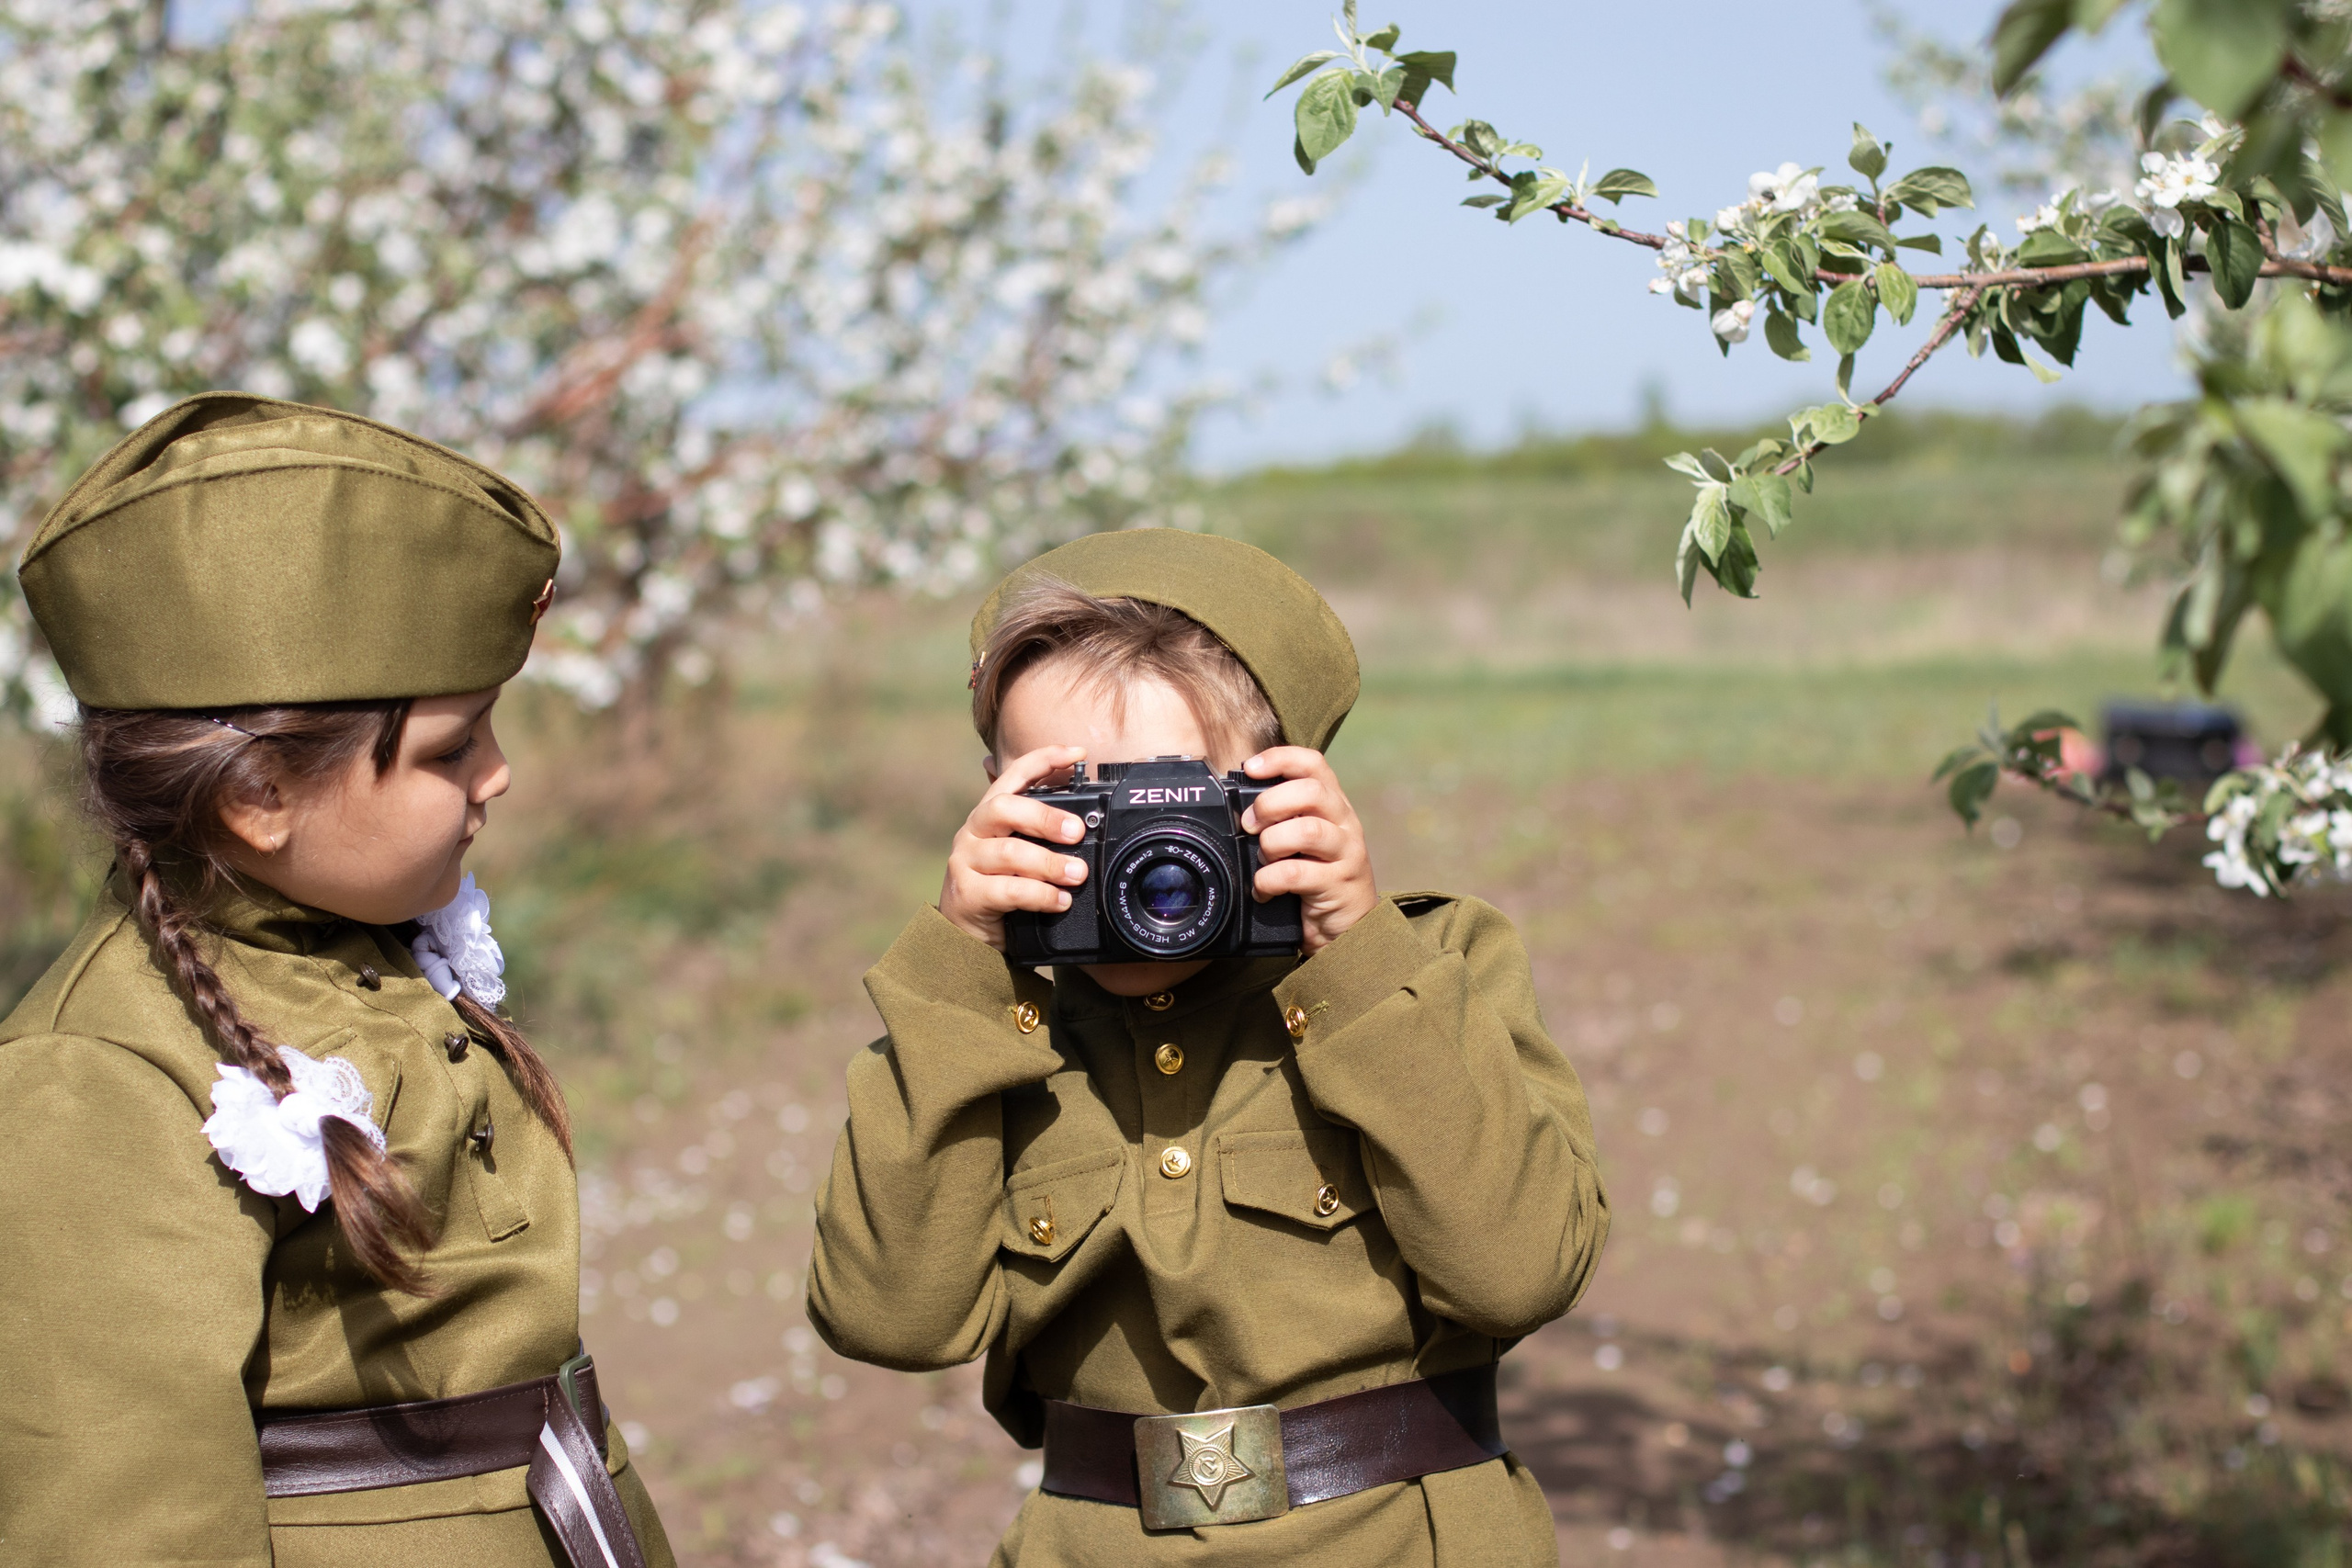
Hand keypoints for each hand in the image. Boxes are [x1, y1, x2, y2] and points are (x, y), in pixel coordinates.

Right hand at [939, 746, 1090, 950]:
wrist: (966, 934)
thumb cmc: (1000, 887)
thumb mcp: (1021, 855)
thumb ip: (1042, 837)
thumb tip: (1088, 826)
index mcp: (990, 814)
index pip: (1013, 775)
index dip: (1044, 759)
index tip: (1077, 754)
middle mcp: (974, 831)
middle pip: (1005, 808)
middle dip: (1045, 817)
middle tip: (1078, 832)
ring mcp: (966, 862)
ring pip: (1009, 853)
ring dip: (1049, 863)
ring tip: (1076, 875)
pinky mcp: (967, 894)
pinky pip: (1008, 890)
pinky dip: (1040, 895)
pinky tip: (1060, 901)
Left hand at [1241, 747, 1376, 953]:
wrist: (1348, 929)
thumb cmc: (1316, 878)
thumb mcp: (1300, 842)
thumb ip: (1281, 819)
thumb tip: (1237, 806)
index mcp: (1332, 805)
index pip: (1313, 764)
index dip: (1281, 758)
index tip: (1250, 767)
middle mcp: (1344, 823)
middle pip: (1311, 792)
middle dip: (1271, 804)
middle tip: (1250, 825)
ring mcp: (1346, 853)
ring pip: (1307, 830)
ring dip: (1272, 843)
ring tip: (1263, 859)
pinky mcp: (1339, 884)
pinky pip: (1296, 873)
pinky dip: (1269, 880)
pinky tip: (1264, 889)